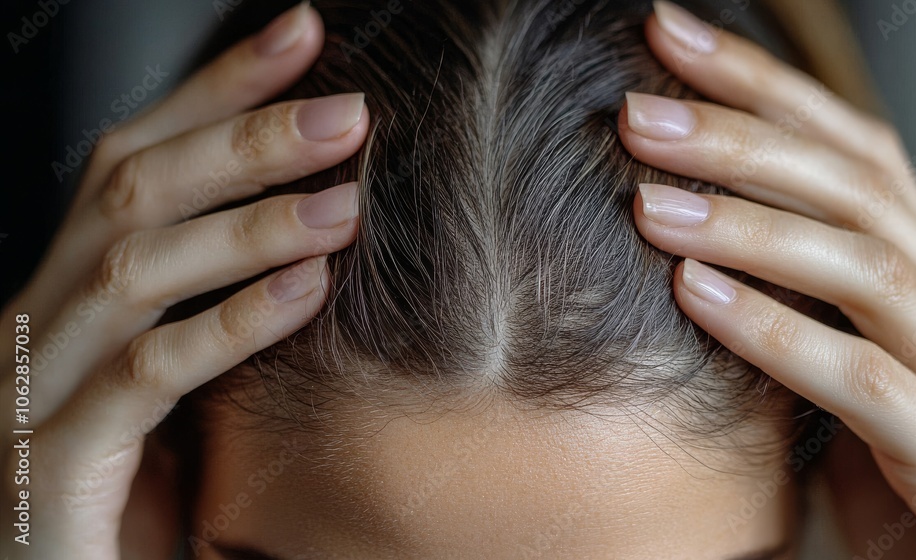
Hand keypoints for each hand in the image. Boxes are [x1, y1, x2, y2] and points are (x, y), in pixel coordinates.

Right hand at [1, 4, 367, 557]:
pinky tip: (303, 291)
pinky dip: (229, 324)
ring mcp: (34, 387)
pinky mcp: (55, 462)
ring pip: (136, 271)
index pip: (138, 153)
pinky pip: (145, 374)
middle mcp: (41, 318)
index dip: (219, 87)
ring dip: (248, 228)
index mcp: (71, 286)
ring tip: (344, 206)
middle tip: (346, 115)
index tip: (302, 35)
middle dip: (243, 142)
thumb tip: (319, 229)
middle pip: (133, 192)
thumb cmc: (131, 478)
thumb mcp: (175, 371)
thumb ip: (216, 298)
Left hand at [623, 2, 915, 557]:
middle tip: (638, 110)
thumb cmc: (877, 494)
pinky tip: (693, 294)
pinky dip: (777, 331)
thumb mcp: (824, 385)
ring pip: (871, 271)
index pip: (855, 156)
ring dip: (751, 226)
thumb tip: (677, 241)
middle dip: (746, 137)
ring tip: (649, 201)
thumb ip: (782, 311)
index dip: (766, 87)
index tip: (668, 37)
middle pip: (863, 190)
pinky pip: (869, 383)